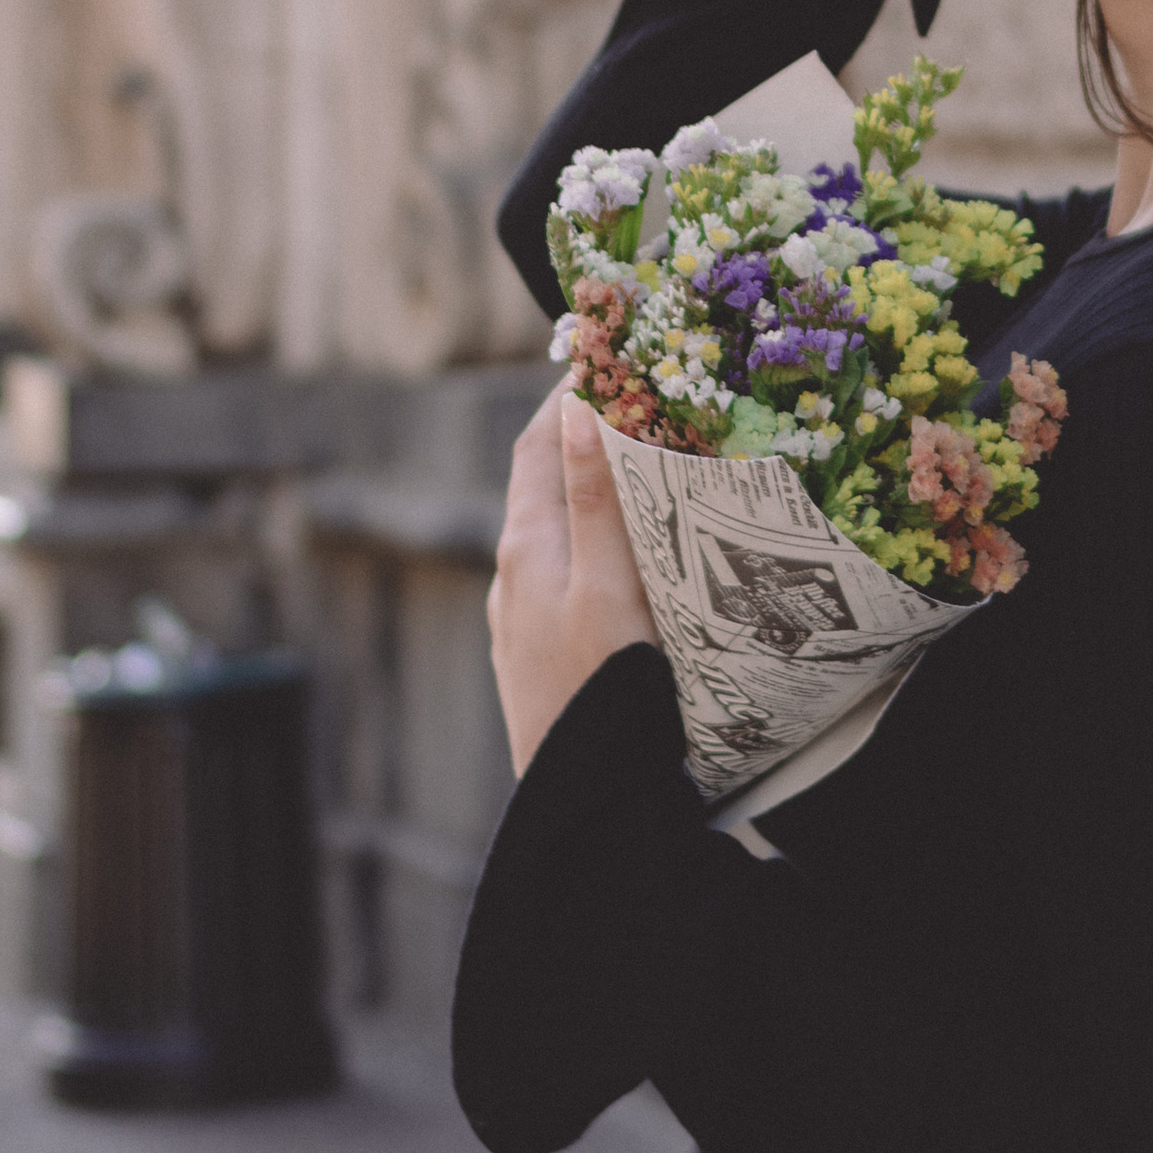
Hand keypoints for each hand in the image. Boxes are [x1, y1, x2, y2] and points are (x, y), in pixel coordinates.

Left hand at [485, 391, 658, 777]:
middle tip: (635, 391)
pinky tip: (624, 552)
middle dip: (580, 429)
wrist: (585, 802)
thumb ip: (594, 499)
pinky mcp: (540, 653)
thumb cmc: (603, 692)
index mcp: (525, 547)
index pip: (537, 441)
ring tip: (640, 459)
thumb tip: (574, 407)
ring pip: (553, 527)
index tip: (606, 349)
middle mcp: (512, 576)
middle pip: (541, 479)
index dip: (568, 390)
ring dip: (588, 484)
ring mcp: (521, 618)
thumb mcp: (607, 586)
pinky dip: (591, 536)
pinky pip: (562, 570)